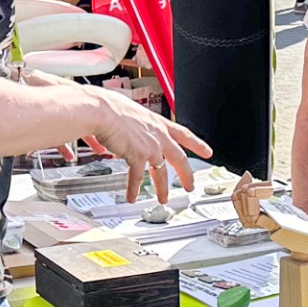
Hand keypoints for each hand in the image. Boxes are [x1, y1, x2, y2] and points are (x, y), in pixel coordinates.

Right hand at [83, 87, 211, 202]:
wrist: (100, 110)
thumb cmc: (107, 107)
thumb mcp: (125, 113)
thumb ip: (123, 129)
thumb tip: (106, 142)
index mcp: (157, 123)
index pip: (184, 134)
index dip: (197, 144)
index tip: (207, 151)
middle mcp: (158, 135)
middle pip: (179, 158)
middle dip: (186, 175)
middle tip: (190, 185)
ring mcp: (150, 146)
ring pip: (160, 172)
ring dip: (162, 188)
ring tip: (163, 199)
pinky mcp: (137, 156)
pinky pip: (137, 178)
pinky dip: (133, 189)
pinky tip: (132, 197)